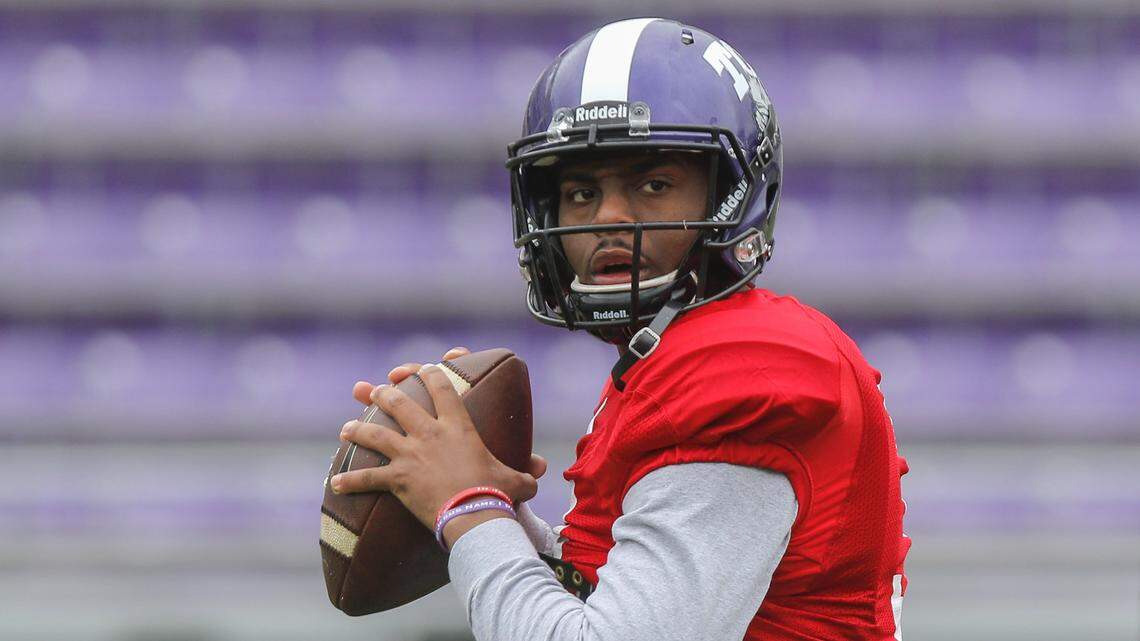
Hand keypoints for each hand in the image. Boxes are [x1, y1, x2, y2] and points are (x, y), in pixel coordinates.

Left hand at [351, 346, 547, 480]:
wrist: (475, 514)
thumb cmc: (497, 495)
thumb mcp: (516, 480)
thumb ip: (525, 471)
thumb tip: (541, 469)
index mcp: (458, 427)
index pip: (443, 388)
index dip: (430, 373)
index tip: (422, 368)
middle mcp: (430, 434)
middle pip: (399, 403)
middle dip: (383, 393)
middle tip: (373, 390)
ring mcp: (410, 454)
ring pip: (376, 433)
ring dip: (359, 428)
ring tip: (346, 428)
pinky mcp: (397, 478)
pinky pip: (367, 477)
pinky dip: (351, 481)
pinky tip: (336, 484)